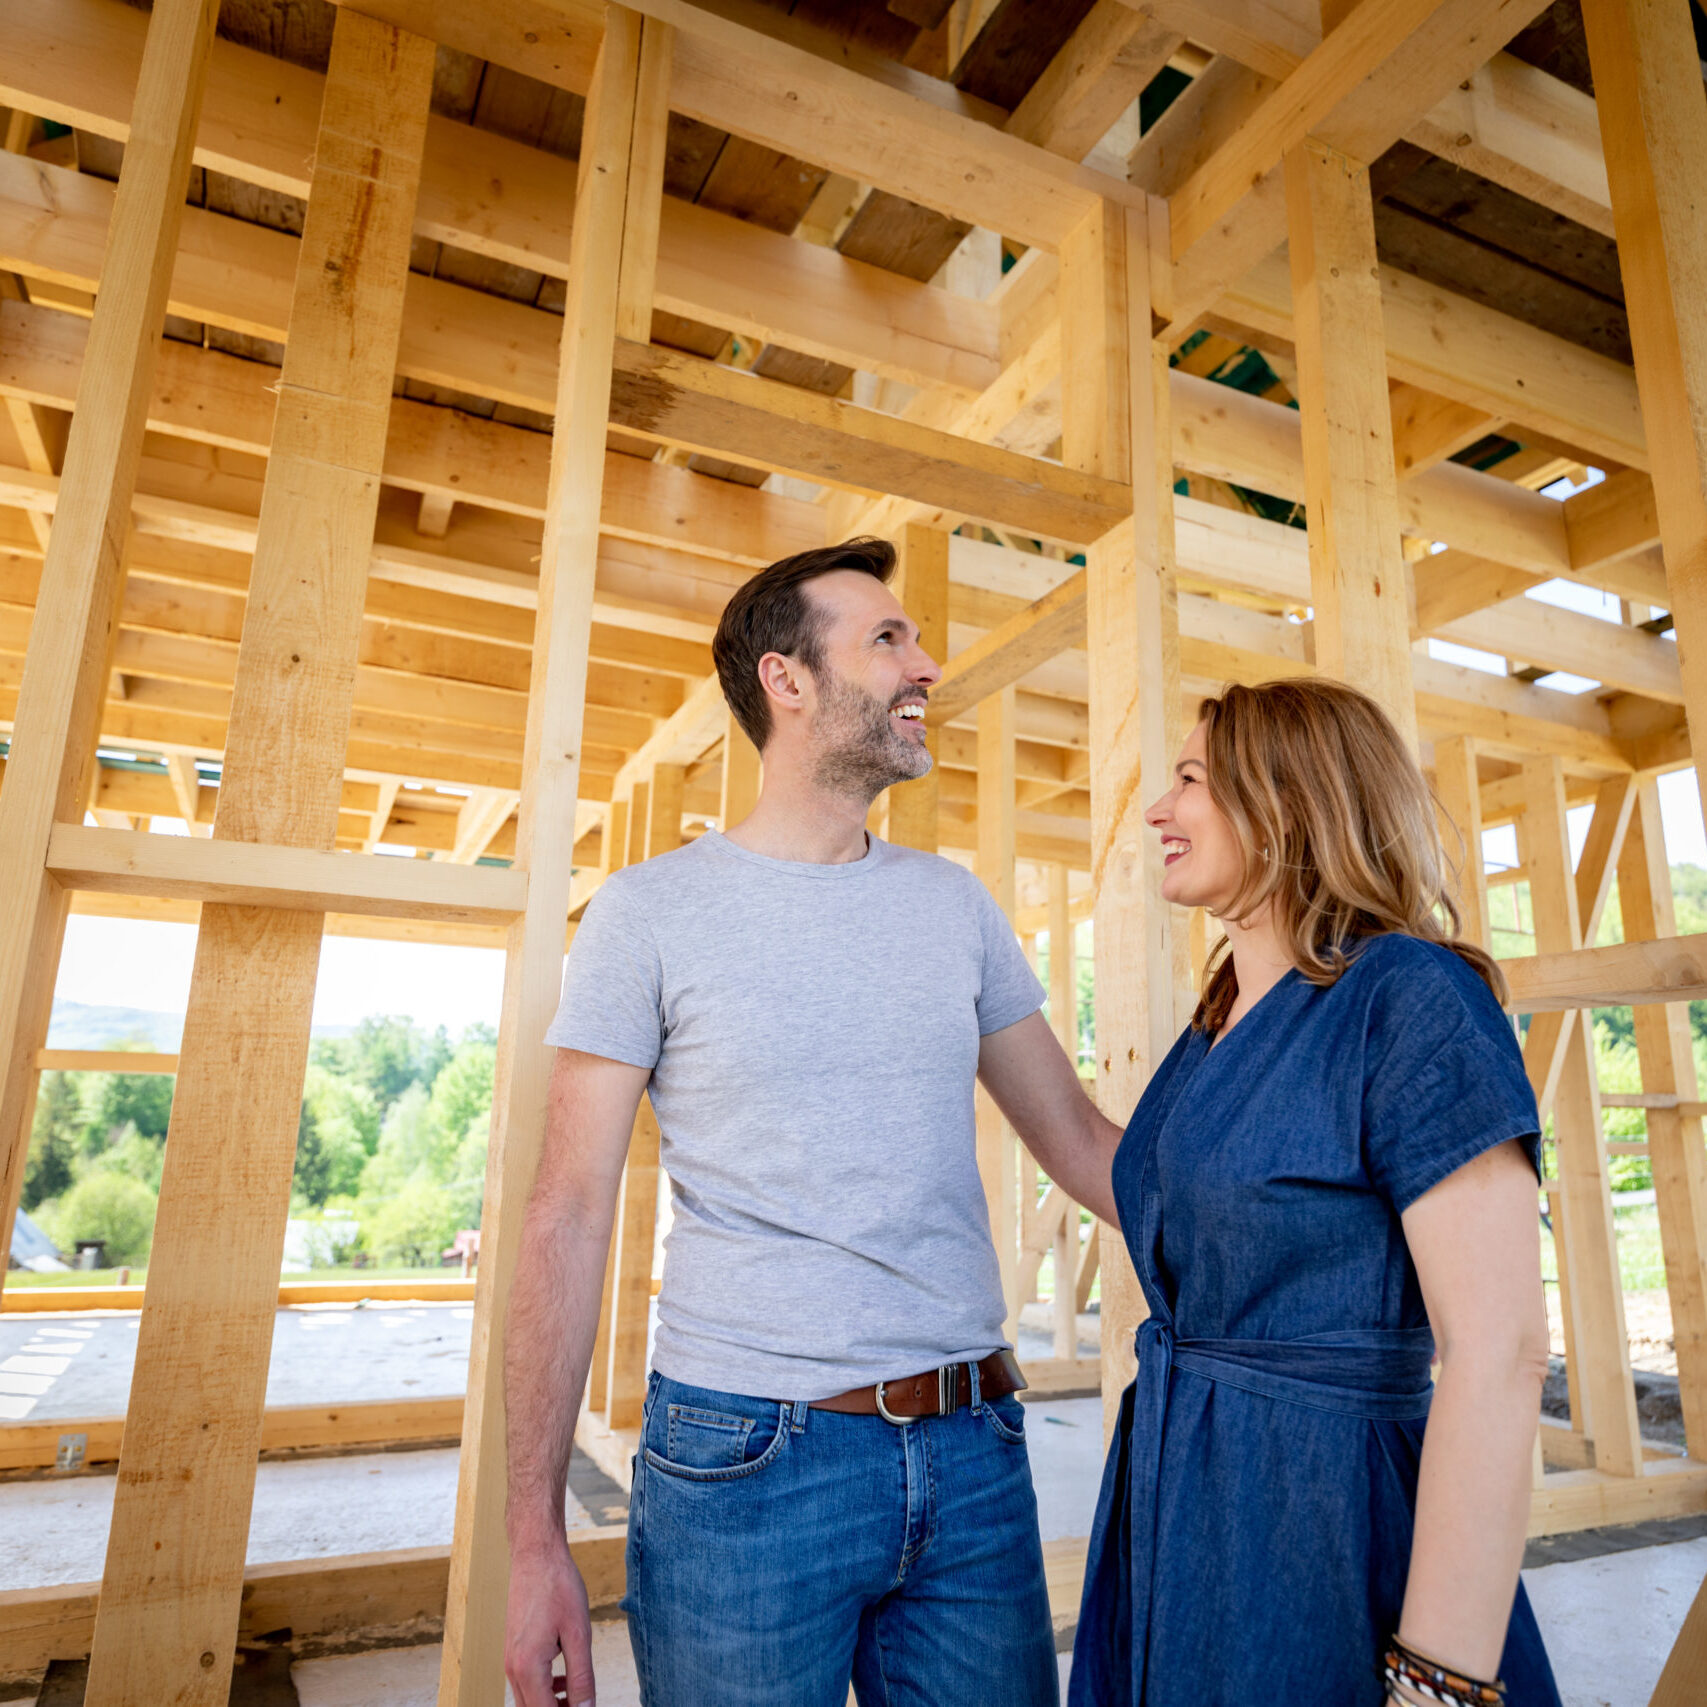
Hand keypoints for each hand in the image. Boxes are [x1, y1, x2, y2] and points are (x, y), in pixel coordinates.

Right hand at [504, 1536, 594, 1706]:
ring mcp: (510, 1660)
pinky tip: (565, 1680)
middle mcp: (513, 1669)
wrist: (536, 1554)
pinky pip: (526, 1683)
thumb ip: (581, 1677)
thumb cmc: (558, 1587)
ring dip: (552, 1705)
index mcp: (528, 1667)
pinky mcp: (513, 1650)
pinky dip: (544, 1690)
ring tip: (579, 1698)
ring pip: (529, 1700)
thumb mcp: (578, 1633)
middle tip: (584, 1704)